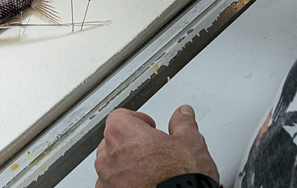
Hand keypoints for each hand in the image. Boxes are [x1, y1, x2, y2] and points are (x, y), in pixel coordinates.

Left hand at [95, 106, 219, 187]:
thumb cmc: (181, 177)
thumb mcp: (190, 143)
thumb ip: (182, 124)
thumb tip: (183, 115)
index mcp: (122, 133)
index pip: (119, 116)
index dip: (136, 120)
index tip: (148, 126)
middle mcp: (108, 156)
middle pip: (112, 141)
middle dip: (130, 144)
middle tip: (152, 150)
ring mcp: (106, 180)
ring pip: (111, 166)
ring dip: (125, 165)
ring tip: (149, 172)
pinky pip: (111, 186)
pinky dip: (123, 185)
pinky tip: (143, 185)